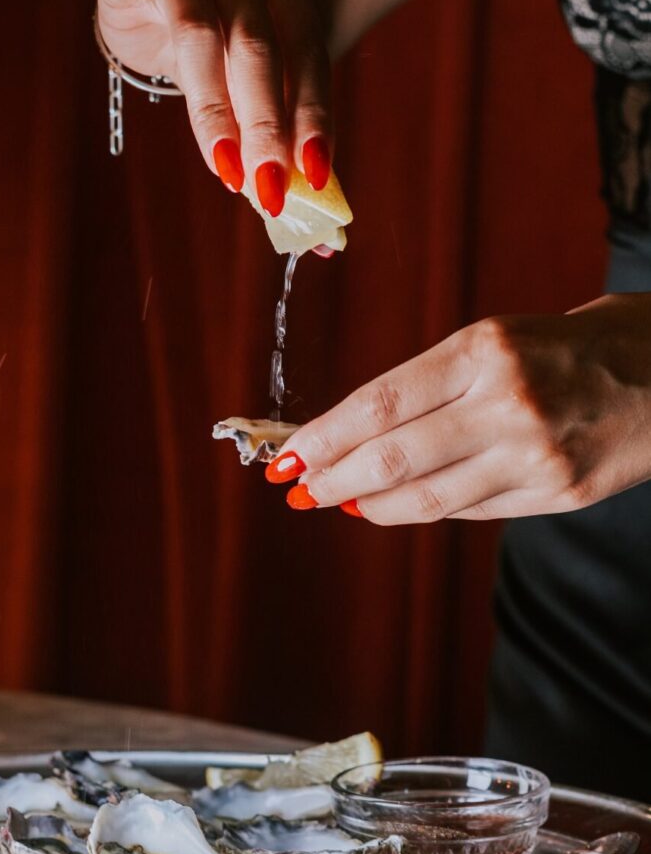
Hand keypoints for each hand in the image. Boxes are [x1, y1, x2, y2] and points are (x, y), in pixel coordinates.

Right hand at [90, 0, 332, 211]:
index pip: (307, 54)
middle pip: (257, 49)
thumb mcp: (259, 77)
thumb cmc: (223, 43)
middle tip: (268, 187)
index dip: (312, 115)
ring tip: (224, 166)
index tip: (315, 174)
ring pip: (201, 35)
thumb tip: (318, 228)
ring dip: (212, 109)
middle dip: (265, 125)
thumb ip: (285, 131)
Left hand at [267, 294, 650, 522]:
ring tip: (340, 503)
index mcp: (484, 350)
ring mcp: (536, 454)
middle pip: (391, 457)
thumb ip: (429, 389)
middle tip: (300, 491)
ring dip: (369, 506)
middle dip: (332, 480)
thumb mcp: (495, 341)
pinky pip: (470, 511)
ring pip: (425, 498)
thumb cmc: (568, 346)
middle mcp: (507, 402)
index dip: (323, 438)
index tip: (286, 458)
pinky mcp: (560, 493)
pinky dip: (423, 511)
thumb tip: (354, 438)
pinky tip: (395, 507)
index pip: (379, 403)